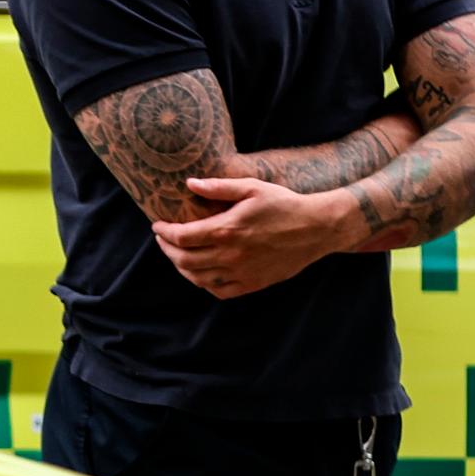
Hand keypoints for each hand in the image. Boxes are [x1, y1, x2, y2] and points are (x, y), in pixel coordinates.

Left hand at [151, 178, 347, 298]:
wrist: (316, 229)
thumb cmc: (283, 204)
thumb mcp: (251, 188)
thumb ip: (219, 187)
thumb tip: (190, 183)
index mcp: (226, 230)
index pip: (181, 238)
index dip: (164, 233)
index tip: (158, 226)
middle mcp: (230, 255)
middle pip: (184, 260)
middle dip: (167, 250)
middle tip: (163, 240)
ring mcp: (241, 273)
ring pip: (198, 278)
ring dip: (182, 267)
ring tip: (178, 255)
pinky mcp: (253, 284)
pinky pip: (219, 291)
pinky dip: (204, 283)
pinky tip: (201, 272)